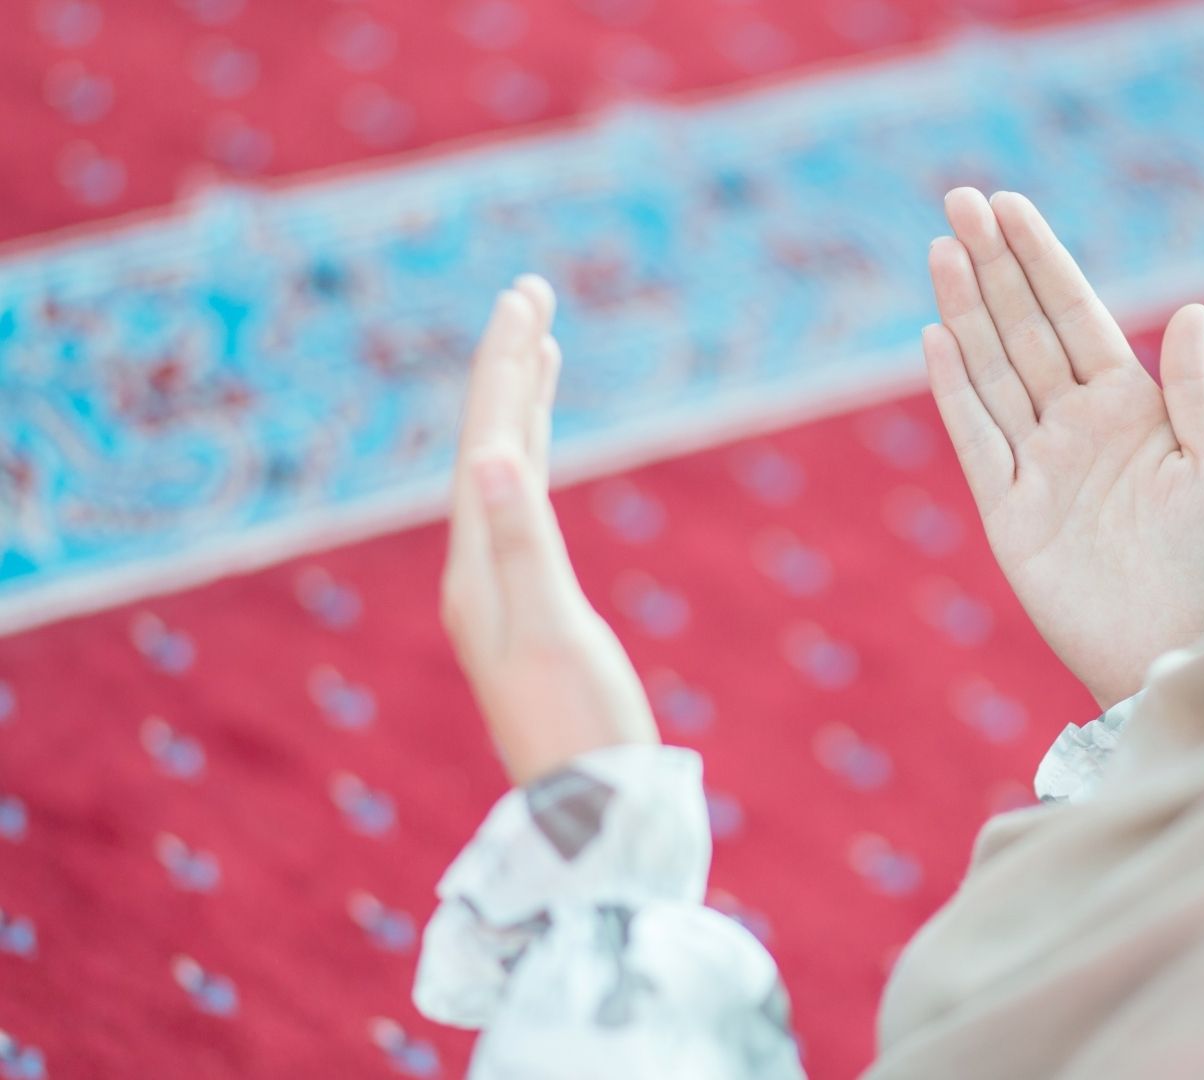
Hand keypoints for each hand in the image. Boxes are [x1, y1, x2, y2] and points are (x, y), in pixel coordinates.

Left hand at [440, 275, 657, 785]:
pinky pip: (525, 511)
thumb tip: (496, 459)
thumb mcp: (553, 633)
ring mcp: (502, 588)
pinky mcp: (533, 607)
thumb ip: (525, 544)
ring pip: (507, 474)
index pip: (487, 443)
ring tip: (542, 349)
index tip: (526, 301)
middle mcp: (479, 569)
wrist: (586, 813)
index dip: (505, 370)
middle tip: (531, 294)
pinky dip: (536, 461)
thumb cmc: (580, 729)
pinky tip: (540, 451)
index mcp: (479, 566)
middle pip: (488, 446)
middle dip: (510, 369)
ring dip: (522, 407)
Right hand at [923, 189, 1203, 710]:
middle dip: (993, 265)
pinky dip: (955, 391)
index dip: (1042, 260)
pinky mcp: (1008, 512)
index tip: (1009, 205)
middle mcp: (1077, 424)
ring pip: (993, 372)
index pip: (1076, 316)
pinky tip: (937, 338)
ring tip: (941, 251)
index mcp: (1131, 405)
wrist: (1174, 649)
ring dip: (966, 311)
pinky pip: (976, 439)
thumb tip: (1192, 309)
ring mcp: (1038, 464)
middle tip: (958, 201)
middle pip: (1024, 330)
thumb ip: (1192, 390)